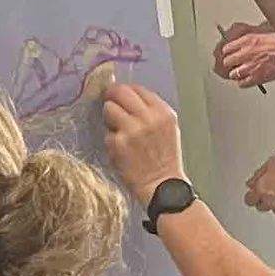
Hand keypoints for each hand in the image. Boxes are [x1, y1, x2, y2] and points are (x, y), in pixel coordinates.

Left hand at [98, 83, 184, 204]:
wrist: (162, 186)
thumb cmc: (164, 159)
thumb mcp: (167, 128)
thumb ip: (150, 111)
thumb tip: (127, 98)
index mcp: (162, 112)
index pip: (137, 89)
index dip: (125, 92)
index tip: (120, 97)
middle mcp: (148, 117)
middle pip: (120, 92)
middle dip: (112, 97)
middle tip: (110, 105)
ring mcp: (132, 129)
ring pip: (109, 108)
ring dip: (110, 119)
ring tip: (119, 133)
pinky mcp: (118, 143)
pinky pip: (107, 133)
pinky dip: (111, 142)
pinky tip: (121, 152)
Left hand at [215, 23, 274, 89]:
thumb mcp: (264, 31)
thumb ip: (251, 35)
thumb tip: (244, 35)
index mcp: (247, 40)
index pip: (226, 48)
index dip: (227, 51)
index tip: (228, 52)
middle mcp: (245, 53)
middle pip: (227, 61)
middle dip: (229, 62)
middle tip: (233, 63)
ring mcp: (250, 67)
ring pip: (233, 73)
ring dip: (236, 73)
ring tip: (240, 71)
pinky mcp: (256, 78)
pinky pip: (242, 83)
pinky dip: (243, 82)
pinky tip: (246, 79)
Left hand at [247, 148, 274, 218]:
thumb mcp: (274, 160)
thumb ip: (260, 173)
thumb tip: (252, 180)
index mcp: (262, 188)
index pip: (249, 198)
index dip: (252, 192)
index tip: (256, 187)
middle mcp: (270, 200)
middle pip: (259, 206)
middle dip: (262, 198)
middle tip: (268, 188)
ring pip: (272, 208)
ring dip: (273, 201)